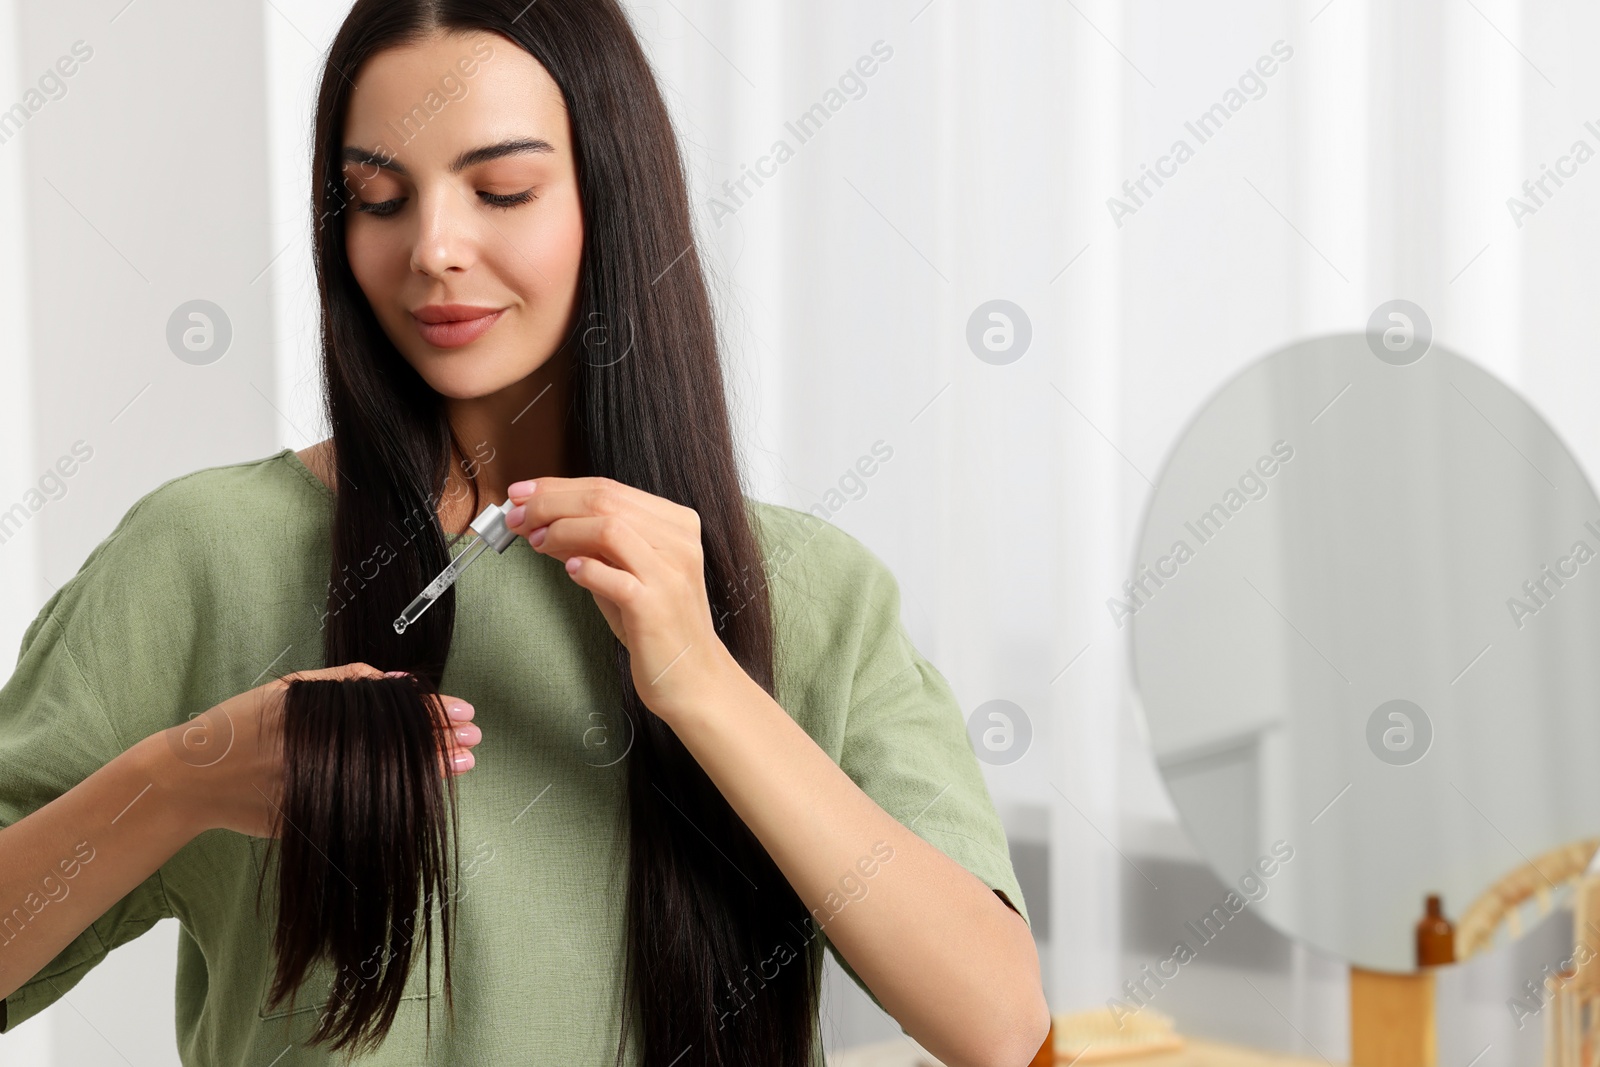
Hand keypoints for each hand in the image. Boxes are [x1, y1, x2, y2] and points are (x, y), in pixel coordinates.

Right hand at [150, 662, 480, 838]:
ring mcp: (313, 787)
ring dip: (428, 769)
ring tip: (462, 763)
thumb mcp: (292, 692)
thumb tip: (401, 684)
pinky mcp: (306, 818)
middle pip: (396, 746)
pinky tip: (423, 790)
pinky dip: (395, 797)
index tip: (466, 715)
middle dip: (441, 742)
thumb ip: (345, 685)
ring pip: (386, 779)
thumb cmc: (245, 726)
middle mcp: (317, 750)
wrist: (190, 778)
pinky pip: (363, 808)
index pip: (392, 712)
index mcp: (316, 713)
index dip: (434, 714)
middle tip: (474, 740)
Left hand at [504, 476, 745, 723]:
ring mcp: (670, 573)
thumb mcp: (623, 573)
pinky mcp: (656, 606)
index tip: (521, 494)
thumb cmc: (655, 625)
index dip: (558, 488)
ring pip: (609, 528)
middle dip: (550, 504)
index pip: (609, 488)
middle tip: (516, 518)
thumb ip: (590, 544)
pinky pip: (613, 576)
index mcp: (676, 524)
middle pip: (605, 500)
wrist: (693, 677)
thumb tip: (541, 521)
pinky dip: (584, 568)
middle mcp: (678, 542)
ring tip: (536, 543)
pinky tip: (569, 570)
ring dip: (561, 530)